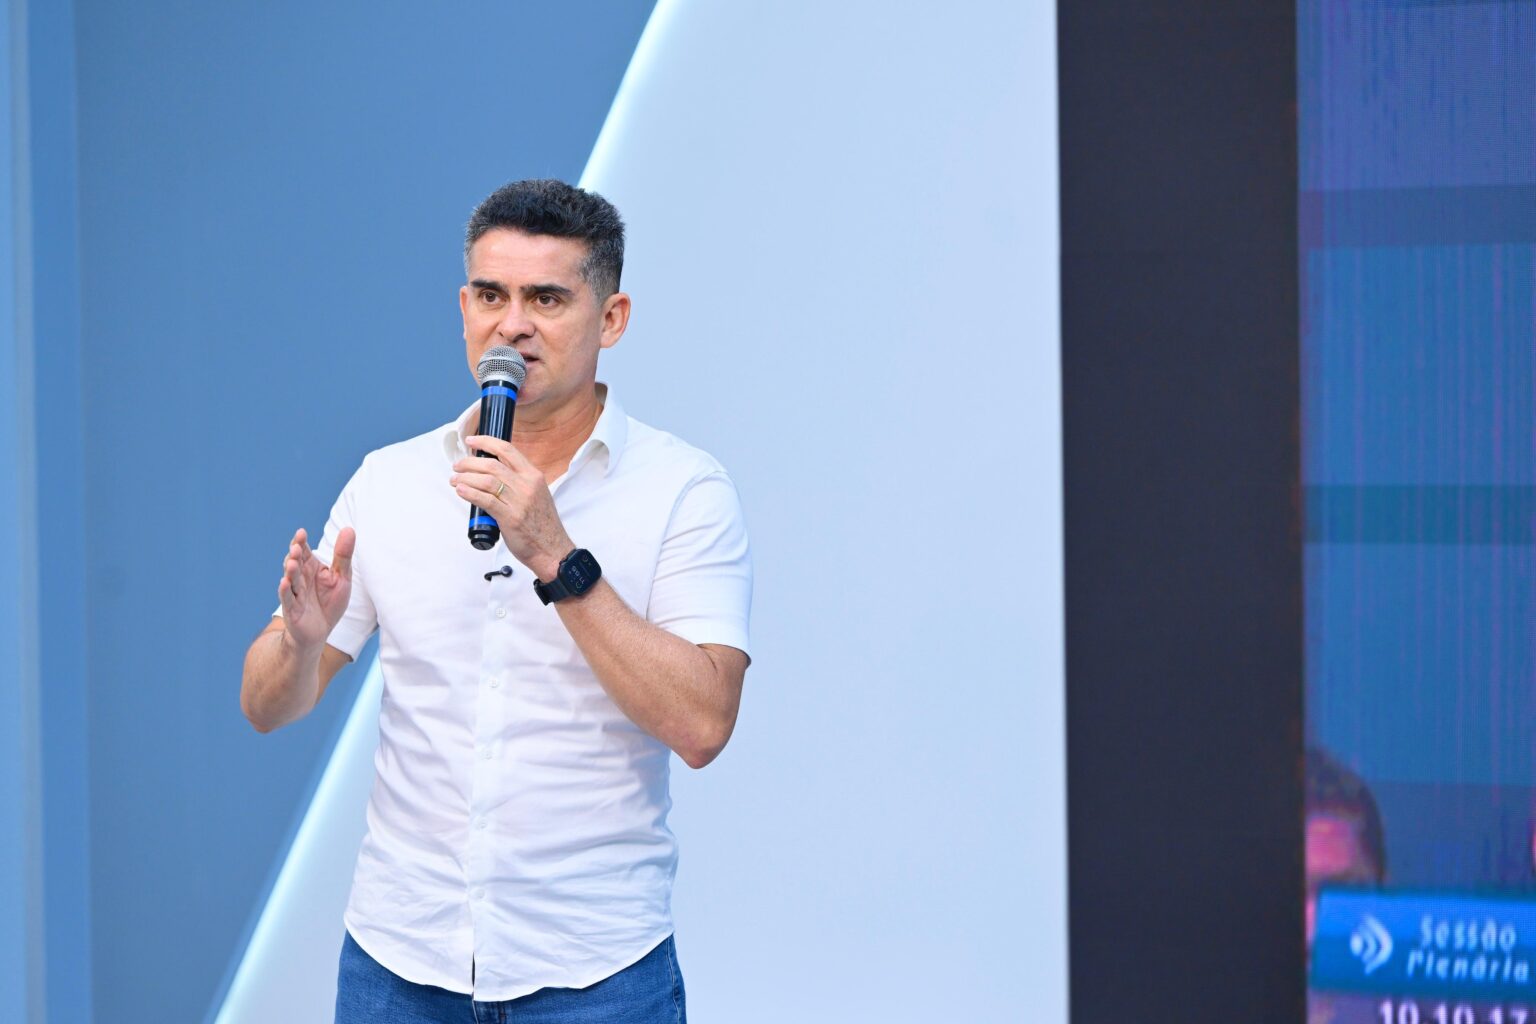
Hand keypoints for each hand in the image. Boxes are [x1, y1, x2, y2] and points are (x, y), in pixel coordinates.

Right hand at [277, 526, 354, 652]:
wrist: (319, 632)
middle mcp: (300, 578)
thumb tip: (349, 528)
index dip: (300, 542)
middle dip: (294, 555)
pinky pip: (287, 599)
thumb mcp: (341, 577)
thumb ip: (343, 555)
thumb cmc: (329, 603)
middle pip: (295, 563)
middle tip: (296, 547)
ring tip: (292, 562)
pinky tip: (284, 582)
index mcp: (311, 568)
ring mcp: (294, 593)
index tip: (301, 532)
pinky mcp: (292, 610)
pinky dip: (285, 591)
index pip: (303, 551)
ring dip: (290, 571)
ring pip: (291, 579)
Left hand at [452, 436, 573, 579]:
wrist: (552, 550)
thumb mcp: (536, 495)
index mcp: (533, 476)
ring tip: (455, 480)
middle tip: (457, 466)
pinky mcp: (510, 517)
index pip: (507, 450)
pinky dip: (469, 492)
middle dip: (469, 462)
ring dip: (465, 477)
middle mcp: (527, 485)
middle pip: (491, 464)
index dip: (485, 442)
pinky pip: (485, 499)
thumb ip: (519, 482)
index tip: (471, 441)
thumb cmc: (543, 526)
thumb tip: (492, 474)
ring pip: (485, 480)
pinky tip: (460, 490)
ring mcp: (519, 501)